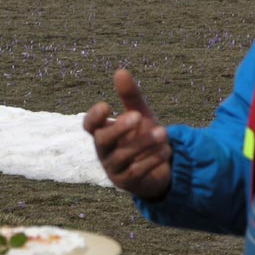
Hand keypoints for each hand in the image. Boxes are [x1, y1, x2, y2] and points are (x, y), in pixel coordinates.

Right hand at [83, 69, 171, 199]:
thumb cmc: (143, 138)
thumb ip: (130, 96)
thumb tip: (120, 71)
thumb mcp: (140, 115)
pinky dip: (151, 160)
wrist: (158, 169)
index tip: (107, 106)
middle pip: (102, 140)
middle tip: (137, 116)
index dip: (94, 117)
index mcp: (103, 132)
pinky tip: (166, 151)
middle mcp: (104, 151)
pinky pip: (136, 171)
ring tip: (163, 132)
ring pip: (123, 156)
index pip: (89, 125)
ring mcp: (113, 168)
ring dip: (143, 143)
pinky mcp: (127, 183)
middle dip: (119, 128)